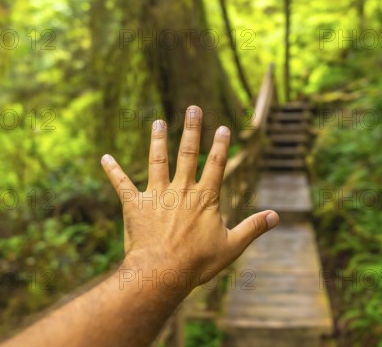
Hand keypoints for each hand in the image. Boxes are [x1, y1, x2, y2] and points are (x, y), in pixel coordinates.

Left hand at [101, 105, 278, 294]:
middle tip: (193, 108)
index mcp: (205, 198)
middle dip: (191, 129)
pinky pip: (122, 184)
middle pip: (187, 153)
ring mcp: (157, 195)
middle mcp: (181, 190)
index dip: (220, 145)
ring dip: (158, 140)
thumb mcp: (232, 246)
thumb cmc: (198, 262)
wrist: (162, 272)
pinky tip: (104, 157)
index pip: (215, 165)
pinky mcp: (135, 205)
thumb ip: (253, 227)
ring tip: (158, 122)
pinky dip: (113, 170)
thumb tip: (277, 216)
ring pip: (157, 161)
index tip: (222, 127)